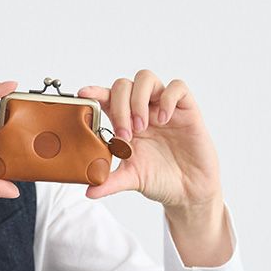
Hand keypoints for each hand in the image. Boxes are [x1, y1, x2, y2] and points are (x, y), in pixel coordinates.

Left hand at [76, 71, 223, 211]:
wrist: (188, 191)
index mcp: (126, 122)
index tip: (83, 94)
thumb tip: (88, 192)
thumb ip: (109, 182)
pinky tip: (164, 119)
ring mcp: (163, 108)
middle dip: (120, 106)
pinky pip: (177, 87)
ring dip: (138, 99)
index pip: (108, 98)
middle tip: (125, 134)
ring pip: (146, 78)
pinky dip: (167, 99)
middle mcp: (143, 110)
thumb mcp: (130, 179)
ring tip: (142, 126)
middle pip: (124, 85)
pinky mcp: (187, 110)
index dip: (95, 92)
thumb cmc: (159, 179)